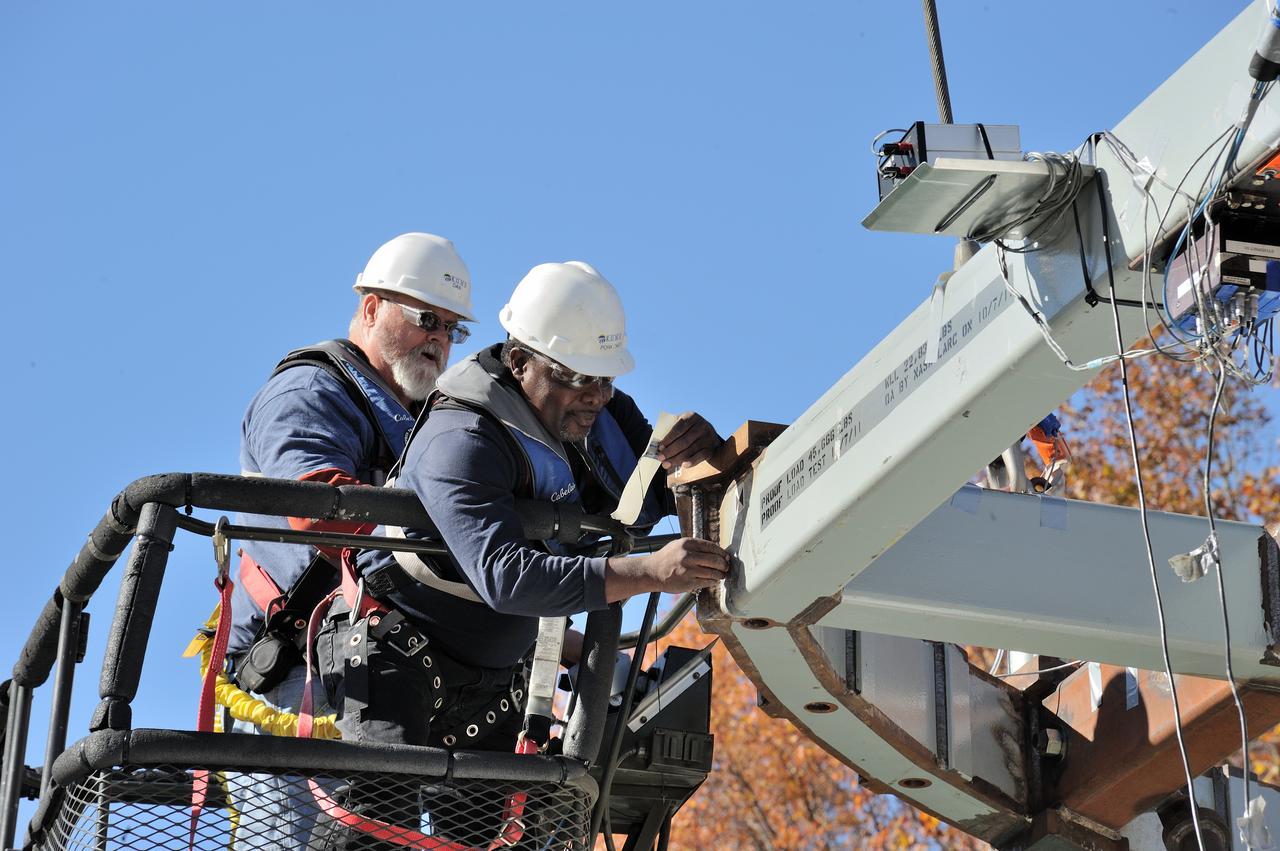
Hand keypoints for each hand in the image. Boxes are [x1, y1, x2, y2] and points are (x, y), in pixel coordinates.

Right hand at [604, 537, 730, 600]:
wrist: (652, 572)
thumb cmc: (667, 558)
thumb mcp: (679, 545)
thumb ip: (695, 546)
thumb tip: (716, 551)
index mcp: (687, 543)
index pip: (711, 547)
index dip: (721, 552)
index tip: (726, 556)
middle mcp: (688, 555)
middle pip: (715, 560)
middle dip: (724, 564)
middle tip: (726, 567)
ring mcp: (688, 570)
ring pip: (713, 572)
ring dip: (721, 574)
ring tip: (722, 575)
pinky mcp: (688, 582)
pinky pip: (707, 582)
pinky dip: (713, 581)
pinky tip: (713, 580)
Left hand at [657, 412, 720, 469]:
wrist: (710, 436)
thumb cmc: (690, 431)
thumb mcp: (683, 426)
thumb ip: (672, 431)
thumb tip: (657, 445)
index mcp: (692, 416)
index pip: (678, 429)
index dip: (668, 439)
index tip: (659, 447)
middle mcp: (702, 425)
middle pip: (683, 441)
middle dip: (670, 451)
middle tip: (660, 458)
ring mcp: (708, 437)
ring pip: (690, 450)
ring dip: (677, 459)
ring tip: (666, 464)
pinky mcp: (712, 448)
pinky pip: (700, 456)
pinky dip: (691, 461)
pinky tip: (683, 465)